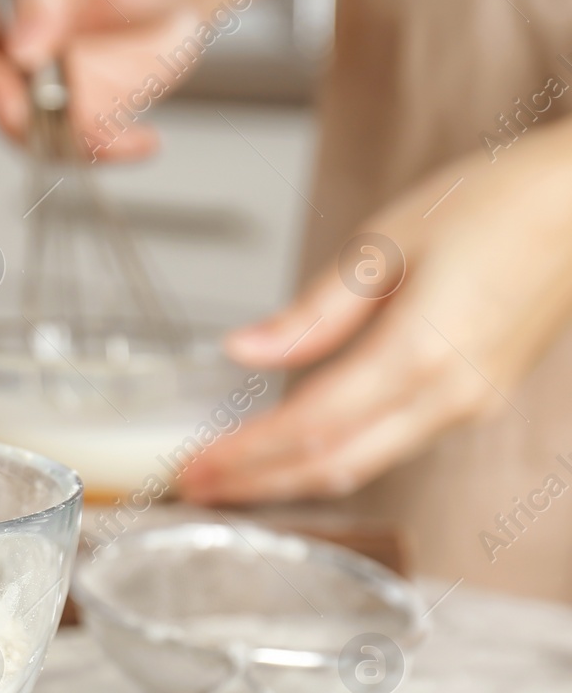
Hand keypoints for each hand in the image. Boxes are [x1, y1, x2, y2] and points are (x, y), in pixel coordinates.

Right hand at [0, 0, 321, 159]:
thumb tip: (18, 47)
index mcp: (2, 16)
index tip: (14, 86)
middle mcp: (15, 60)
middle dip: (29, 123)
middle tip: (70, 119)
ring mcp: (44, 95)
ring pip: (35, 141)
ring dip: (76, 142)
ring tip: (119, 130)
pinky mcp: (77, 120)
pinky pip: (78, 152)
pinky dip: (111, 152)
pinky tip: (141, 138)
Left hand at [180, 120, 571, 504]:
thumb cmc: (499, 205)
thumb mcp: (388, 242)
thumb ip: (314, 311)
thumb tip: (244, 350)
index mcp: (420, 354)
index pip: (310, 427)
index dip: (247, 456)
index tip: (193, 468)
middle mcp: (448, 396)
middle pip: (334, 465)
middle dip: (257, 483)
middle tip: (195, 487)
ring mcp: (468, 405)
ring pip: (363, 463)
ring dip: (291, 477)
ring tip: (230, 476)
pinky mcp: (475, 399)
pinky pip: (391, 445)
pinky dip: (333, 457)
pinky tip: (293, 450)